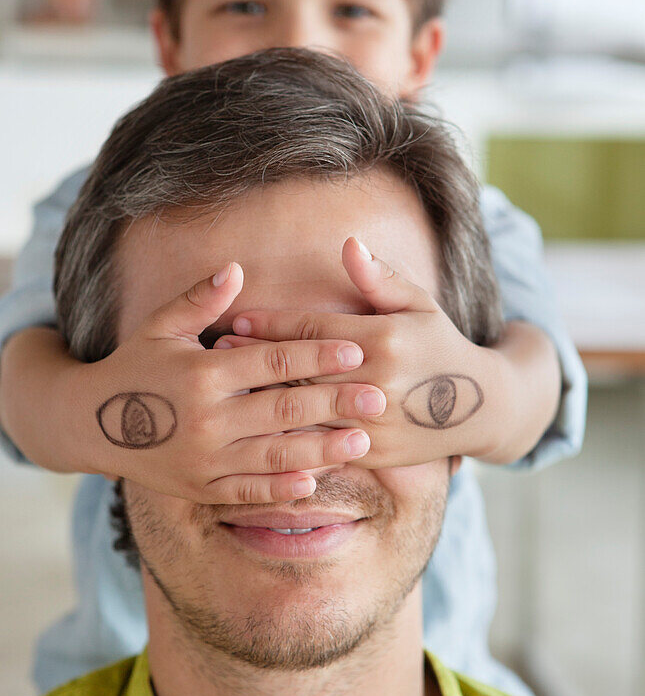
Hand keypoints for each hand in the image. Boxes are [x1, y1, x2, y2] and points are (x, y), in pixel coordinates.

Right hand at [69, 261, 386, 502]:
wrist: (88, 423)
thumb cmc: (134, 366)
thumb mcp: (160, 326)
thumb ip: (200, 300)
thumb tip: (237, 268)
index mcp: (202, 372)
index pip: (272, 362)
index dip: (316, 356)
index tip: (356, 352)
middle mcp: (206, 418)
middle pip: (283, 409)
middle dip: (334, 403)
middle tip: (379, 398)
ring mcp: (203, 458)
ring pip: (273, 454)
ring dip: (321, 449)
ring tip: (361, 442)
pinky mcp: (199, 488)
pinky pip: (247, 490)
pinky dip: (280, 489)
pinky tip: (314, 482)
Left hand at [218, 238, 502, 467]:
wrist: (479, 407)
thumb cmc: (438, 344)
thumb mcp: (419, 304)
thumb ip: (380, 278)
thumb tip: (348, 243)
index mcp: (384, 339)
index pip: (314, 330)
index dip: (272, 324)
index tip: (236, 320)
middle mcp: (377, 381)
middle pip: (302, 370)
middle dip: (256, 361)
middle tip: (216, 353)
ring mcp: (373, 421)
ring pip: (306, 411)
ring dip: (262, 399)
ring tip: (226, 391)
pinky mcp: (373, 452)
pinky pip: (321, 445)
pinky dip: (287, 438)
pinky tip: (255, 431)